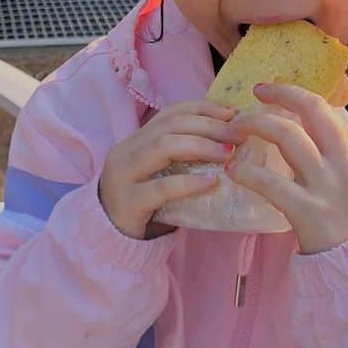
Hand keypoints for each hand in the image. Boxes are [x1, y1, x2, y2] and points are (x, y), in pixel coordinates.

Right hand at [99, 100, 240, 238]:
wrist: (110, 239)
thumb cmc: (144, 204)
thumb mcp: (159, 173)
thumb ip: (182, 157)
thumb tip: (229, 143)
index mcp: (135, 139)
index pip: (171, 112)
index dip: (203, 108)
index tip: (232, 113)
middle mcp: (126, 151)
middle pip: (170, 125)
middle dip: (208, 126)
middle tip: (237, 135)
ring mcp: (123, 175)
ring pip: (163, 147)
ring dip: (201, 146)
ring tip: (227, 154)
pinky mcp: (127, 202)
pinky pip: (161, 188)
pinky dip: (188, 182)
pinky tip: (210, 182)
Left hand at [224, 83, 347, 254]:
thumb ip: (334, 153)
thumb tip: (303, 125)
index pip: (324, 110)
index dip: (294, 93)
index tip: (269, 89)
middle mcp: (343, 163)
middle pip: (310, 112)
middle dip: (279, 96)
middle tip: (253, 96)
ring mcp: (325, 186)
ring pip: (288, 138)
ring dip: (257, 126)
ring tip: (236, 130)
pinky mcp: (307, 210)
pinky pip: (270, 183)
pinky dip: (246, 172)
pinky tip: (233, 170)